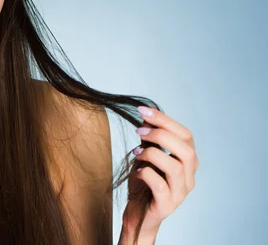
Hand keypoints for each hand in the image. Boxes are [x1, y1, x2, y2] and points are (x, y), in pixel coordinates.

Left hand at [122, 106, 198, 236]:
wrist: (138, 214)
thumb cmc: (143, 184)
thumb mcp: (145, 156)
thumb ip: (149, 138)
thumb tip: (146, 113)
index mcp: (188, 162)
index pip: (186, 135)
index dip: (165, 120)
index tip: (143, 110)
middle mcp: (189, 177)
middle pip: (186, 149)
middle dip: (161, 135)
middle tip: (139, 131)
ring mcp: (180, 193)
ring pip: (176, 167)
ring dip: (152, 154)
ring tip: (136, 152)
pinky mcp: (167, 205)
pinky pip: (160, 185)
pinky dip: (146, 173)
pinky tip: (137, 171)